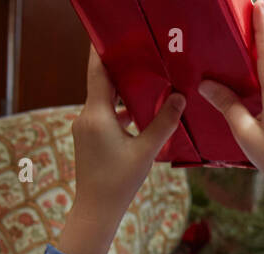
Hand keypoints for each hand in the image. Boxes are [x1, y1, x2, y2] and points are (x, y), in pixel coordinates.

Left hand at [57, 47, 185, 253]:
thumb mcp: (147, 151)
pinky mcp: (88, 139)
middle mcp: (86, 116)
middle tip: (142, 59)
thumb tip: (179, 98)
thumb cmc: (120, 181)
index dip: (103, 52)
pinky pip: (104, 117)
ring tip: (147, 88)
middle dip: (122, 73)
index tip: (111, 36)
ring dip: (124, 96)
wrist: (97, 208)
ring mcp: (85, 128)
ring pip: (105, 103)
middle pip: (103, 85)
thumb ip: (163, 122)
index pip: (98, 73)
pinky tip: (139, 117)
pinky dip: (120, 113)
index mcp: (97, 114)